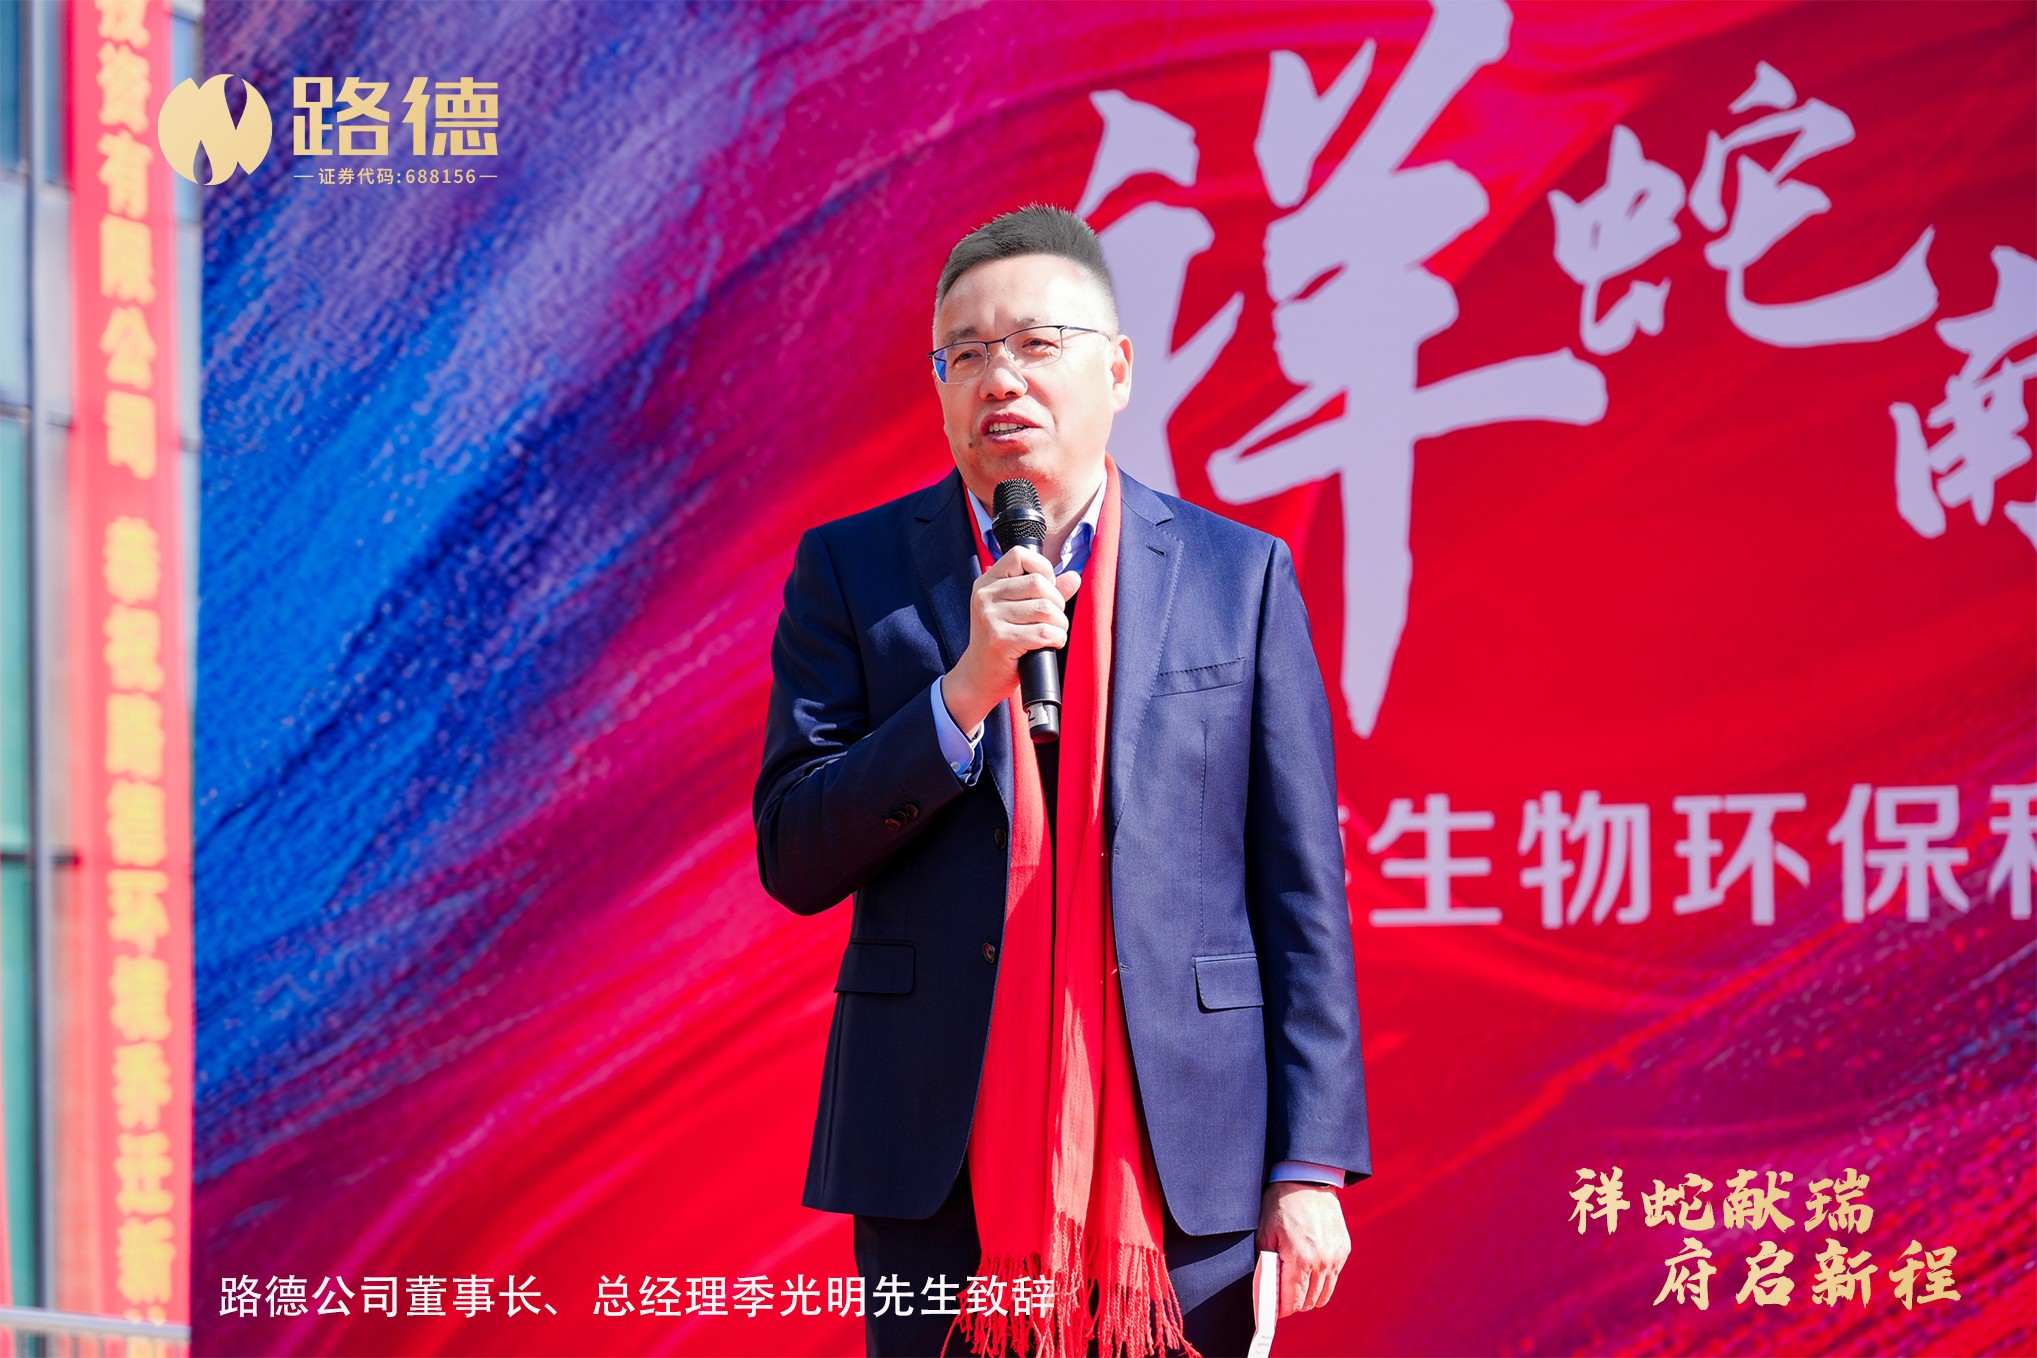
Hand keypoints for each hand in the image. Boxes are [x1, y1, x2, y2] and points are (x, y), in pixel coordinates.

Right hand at [942, 547, 1080, 732]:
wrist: (978, 676)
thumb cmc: (1002, 640)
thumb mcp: (1016, 610)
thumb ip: (1044, 591)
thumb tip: (1074, 576)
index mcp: (987, 582)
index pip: (1020, 555)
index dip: (1043, 568)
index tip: (1047, 589)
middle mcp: (985, 596)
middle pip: (1039, 583)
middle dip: (1057, 602)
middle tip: (1054, 618)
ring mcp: (990, 618)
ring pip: (1045, 608)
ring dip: (1059, 623)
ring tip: (1054, 632)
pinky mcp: (1000, 640)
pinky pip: (1043, 632)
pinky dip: (1057, 639)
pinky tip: (1052, 644)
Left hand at [1256, 1182, 1348, 1317]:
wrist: (1307, 1178)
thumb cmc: (1280, 1205)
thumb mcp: (1265, 1234)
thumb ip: (1267, 1266)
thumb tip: (1268, 1292)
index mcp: (1300, 1260)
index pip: (1293, 1302)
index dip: (1282, 1310)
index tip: (1275, 1309)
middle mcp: (1322, 1262)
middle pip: (1309, 1302)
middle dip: (1295, 1303)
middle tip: (1282, 1295)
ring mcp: (1336, 1256)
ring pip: (1324, 1293)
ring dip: (1310, 1295)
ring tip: (1296, 1285)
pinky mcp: (1344, 1250)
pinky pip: (1333, 1277)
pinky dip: (1322, 1279)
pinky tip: (1310, 1268)